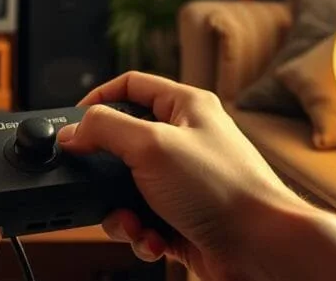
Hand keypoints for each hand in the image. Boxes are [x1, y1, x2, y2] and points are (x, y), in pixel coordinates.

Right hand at [58, 72, 306, 280]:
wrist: (262, 249)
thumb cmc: (226, 189)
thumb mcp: (152, 145)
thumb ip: (104, 129)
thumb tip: (73, 131)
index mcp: (186, 107)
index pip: (131, 86)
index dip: (98, 100)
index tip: (74, 124)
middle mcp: (185, 141)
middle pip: (122, 145)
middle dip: (106, 173)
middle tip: (99, 185)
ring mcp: (184, 182)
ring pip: (127, 190)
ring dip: (121, 212)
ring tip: (134, 222)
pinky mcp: (182, 218)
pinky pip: (143, 222)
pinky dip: (141, 234)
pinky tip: (154, 240)